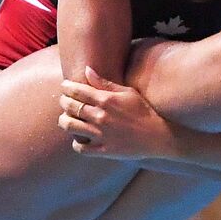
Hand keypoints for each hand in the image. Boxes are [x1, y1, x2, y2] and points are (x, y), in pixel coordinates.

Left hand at [58, 66, 173, 158]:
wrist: (157, 136)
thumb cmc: (143, 111)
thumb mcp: (127, 92)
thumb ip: (105, 83)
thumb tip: (87, 70)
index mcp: (106, 100)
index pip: (77, 90)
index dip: (67, 87)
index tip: (65, 86)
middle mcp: (100, 116)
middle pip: (70, 106)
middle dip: (63, 102)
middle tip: (64, 101)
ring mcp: (101, 134)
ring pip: (69, 126)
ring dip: (64, 121)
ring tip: (67, 119)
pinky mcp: (103, 150)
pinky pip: (80, 148)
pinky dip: (76, 143)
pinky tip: (80, 139)